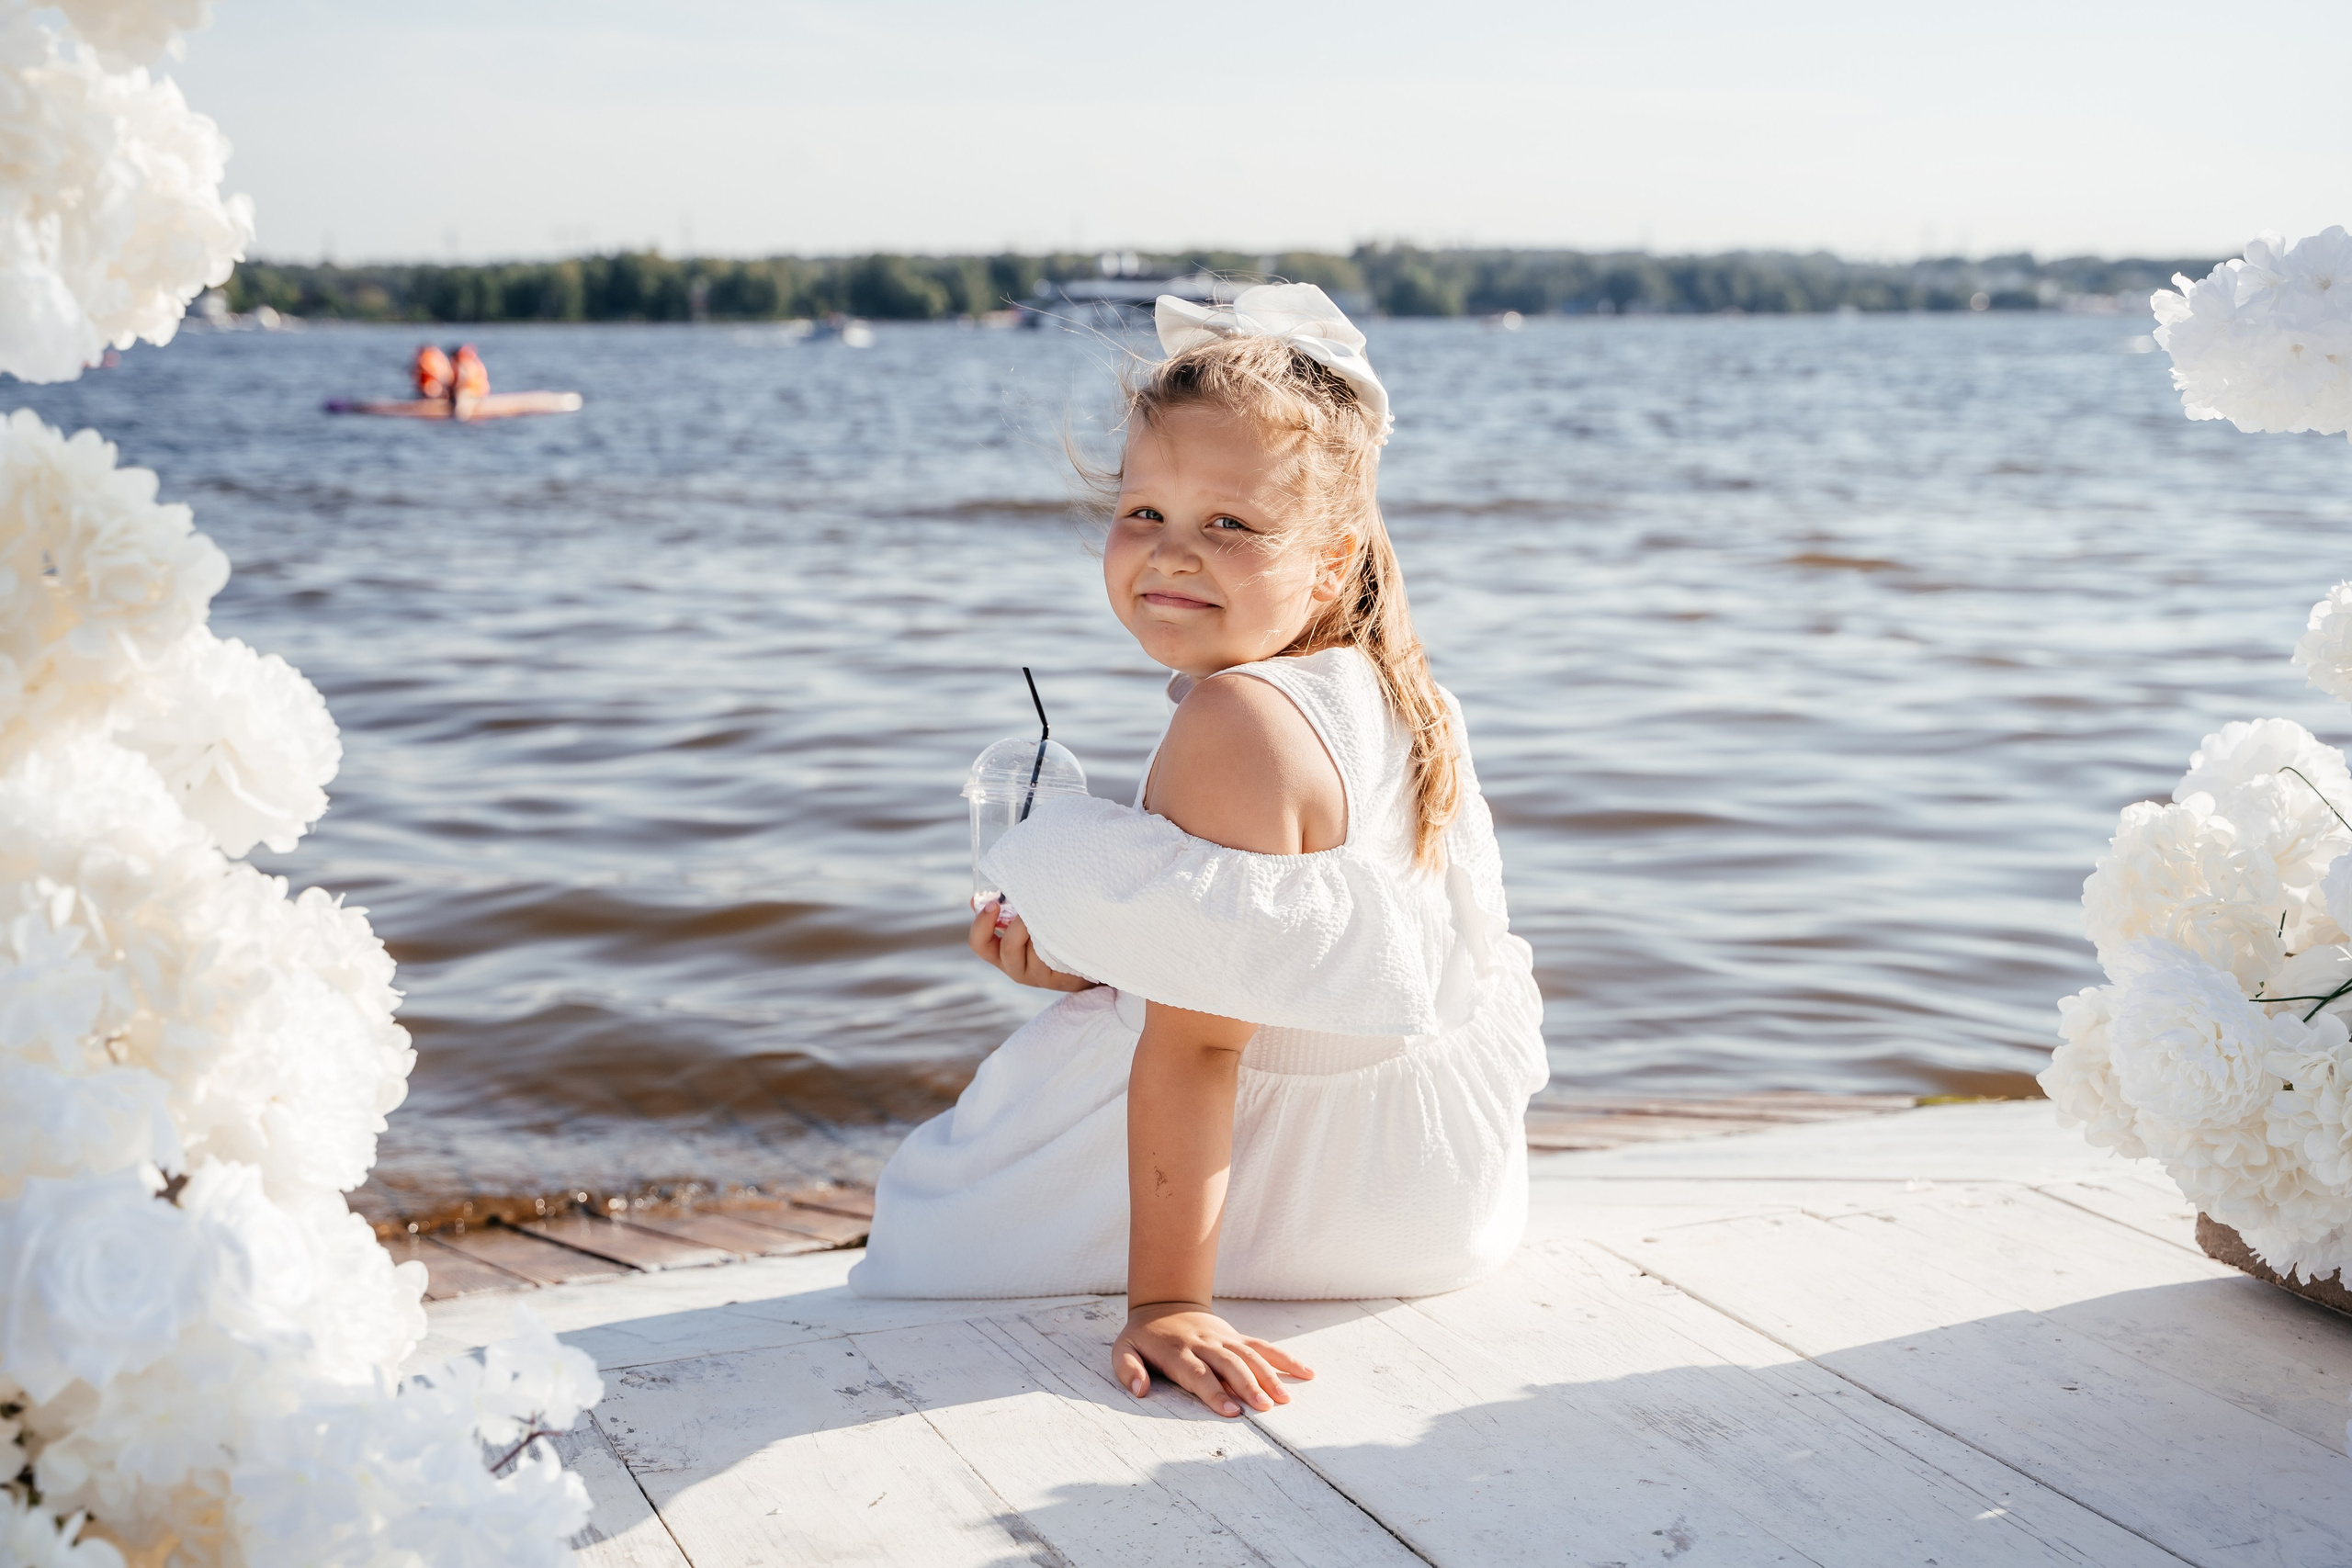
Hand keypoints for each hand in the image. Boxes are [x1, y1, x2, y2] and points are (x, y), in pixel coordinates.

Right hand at [968, 902, 1092, 991]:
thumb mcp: (1023, 923)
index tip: (993, 903)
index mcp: (1000, 953)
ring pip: (1035, 949)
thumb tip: (978, 899)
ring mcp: (1036, 976)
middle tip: (1027, 912)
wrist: (1079, 959)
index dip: (981, 923)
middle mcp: (1015, 968)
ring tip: (1054, 912)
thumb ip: (1003, 913)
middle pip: (1007, 948)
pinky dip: (1058, 938)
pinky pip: (1054, 956)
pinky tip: (1064, 927)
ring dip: (1043, 928)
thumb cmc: (1045, 934)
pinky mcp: (1057, 980)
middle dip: (1018, 926)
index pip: (979, 943)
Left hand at [1111, 1302, 1311, 1416]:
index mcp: (1177, 1352)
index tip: (1231, 1411)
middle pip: (1230, 1365)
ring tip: (1285, 1399)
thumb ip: (1128, 1370)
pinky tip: (1306, 1372)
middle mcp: (1204, 1345)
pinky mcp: (1236, 1337)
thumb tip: (1140, 1390)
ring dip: (1269, 1376)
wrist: (1163, 1303)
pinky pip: (1263, 1346)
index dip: (1214, 1392)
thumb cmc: (1142, 1337)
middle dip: (1248, 1387)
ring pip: (1250, 1355)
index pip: (1198, 1374)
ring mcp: (1223, 1339)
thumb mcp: (1122, 1350)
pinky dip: (1285, 1358)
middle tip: (1265, 1408)